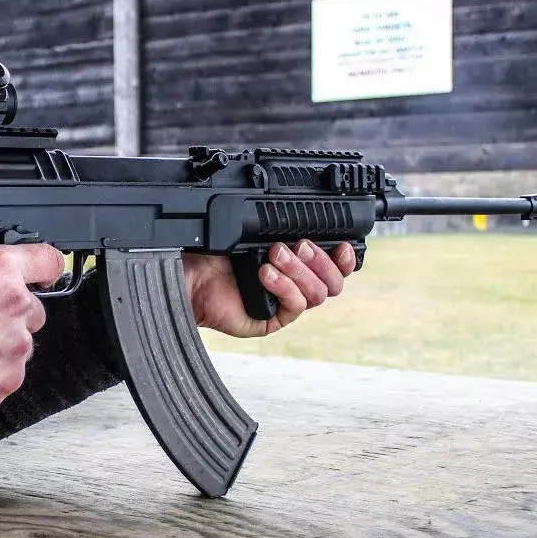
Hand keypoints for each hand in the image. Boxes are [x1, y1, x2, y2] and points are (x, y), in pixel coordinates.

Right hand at [0, 245, 64, 414]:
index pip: (46, 259)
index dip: (42, 269)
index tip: (39, 276)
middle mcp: (15, 302)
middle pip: (32, 307)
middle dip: (10, 314)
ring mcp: (17, 343)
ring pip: (20, 342)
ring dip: (0, 344)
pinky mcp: (11, 377)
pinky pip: (9, 371)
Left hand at [182, 240, 357, 337]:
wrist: (191, 276)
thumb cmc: (218, 254)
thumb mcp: (254, 236)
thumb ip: (285, 230)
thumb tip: (312, 217)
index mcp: (298, 266)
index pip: (336, 267)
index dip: (345, 259)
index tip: (342, 246)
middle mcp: (296, 286)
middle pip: (333, 282)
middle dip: (320, 260)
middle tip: (298, 245)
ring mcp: (284, 305)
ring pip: (316, 294)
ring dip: (299, 271)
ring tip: (273, 255)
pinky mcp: (271, 321)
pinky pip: (295, 307)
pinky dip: (284, 287)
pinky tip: (265, 274)